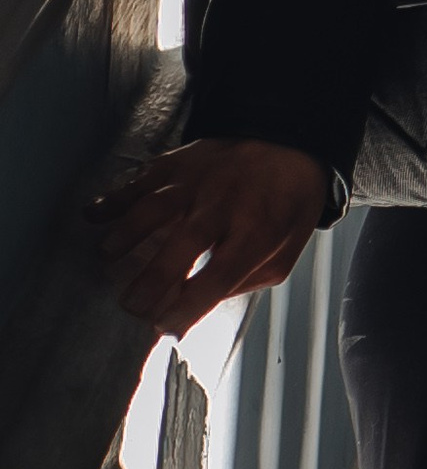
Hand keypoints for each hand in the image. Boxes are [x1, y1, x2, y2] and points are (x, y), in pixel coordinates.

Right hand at [92, 138, 335, 336]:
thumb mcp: (286, 250)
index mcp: (258, 231)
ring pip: (157, 206)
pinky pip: (142, 180)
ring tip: (107, 259)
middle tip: (129, 306)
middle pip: (184, 243)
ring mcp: (199, 181)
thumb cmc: (286, 204)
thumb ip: (247, 280)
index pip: (221, 274)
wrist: (289, 141)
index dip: (190, 304)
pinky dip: (115, 197)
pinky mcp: (179, 163)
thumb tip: (200, 305)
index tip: (166, 327)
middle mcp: (226, 204)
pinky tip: (94, 215)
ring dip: (127, 234)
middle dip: (153, 279)